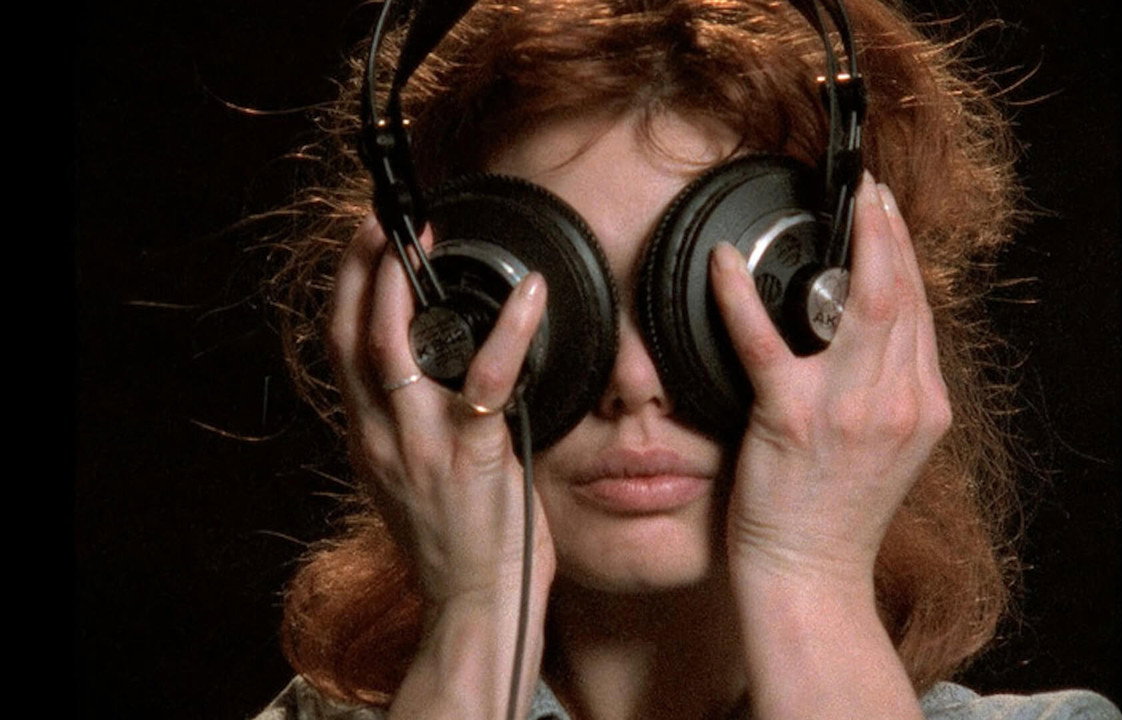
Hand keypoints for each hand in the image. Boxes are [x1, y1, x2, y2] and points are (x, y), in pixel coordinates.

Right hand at [327, 216, 556, 609]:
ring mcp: (420, 447)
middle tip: (381, 223)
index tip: (364, 247)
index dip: (346, 291)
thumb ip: (412, 428)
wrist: (475, 606)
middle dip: (359, 271)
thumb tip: (438, 378)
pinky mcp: (470, 458)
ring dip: (402, 288)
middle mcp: (380, 437)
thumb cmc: (457, 543)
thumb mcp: (413, 479)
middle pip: (350, 336)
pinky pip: (486, 380)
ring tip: (425, 242)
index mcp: (368, 439)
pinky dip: (508, 331)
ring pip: (394, 349)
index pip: (339, 349)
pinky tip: (531, 297)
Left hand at [710, 175, 950, 583]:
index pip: (922, 312)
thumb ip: (888, 388)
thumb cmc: (839, 512)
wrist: (812, 572)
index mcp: (923, 406)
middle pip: (901, 293)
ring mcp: (847, 408)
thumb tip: (871, 335)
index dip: (906, 256)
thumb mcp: (888, 446)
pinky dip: (738, 296)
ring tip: (838, 206)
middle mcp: (896, 401)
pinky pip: (763, 341)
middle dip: (888, 231)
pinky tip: (724, 264)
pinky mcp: (791, 417)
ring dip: (849, 243)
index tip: (890, 218)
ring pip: (858, 301)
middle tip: (871, 191)